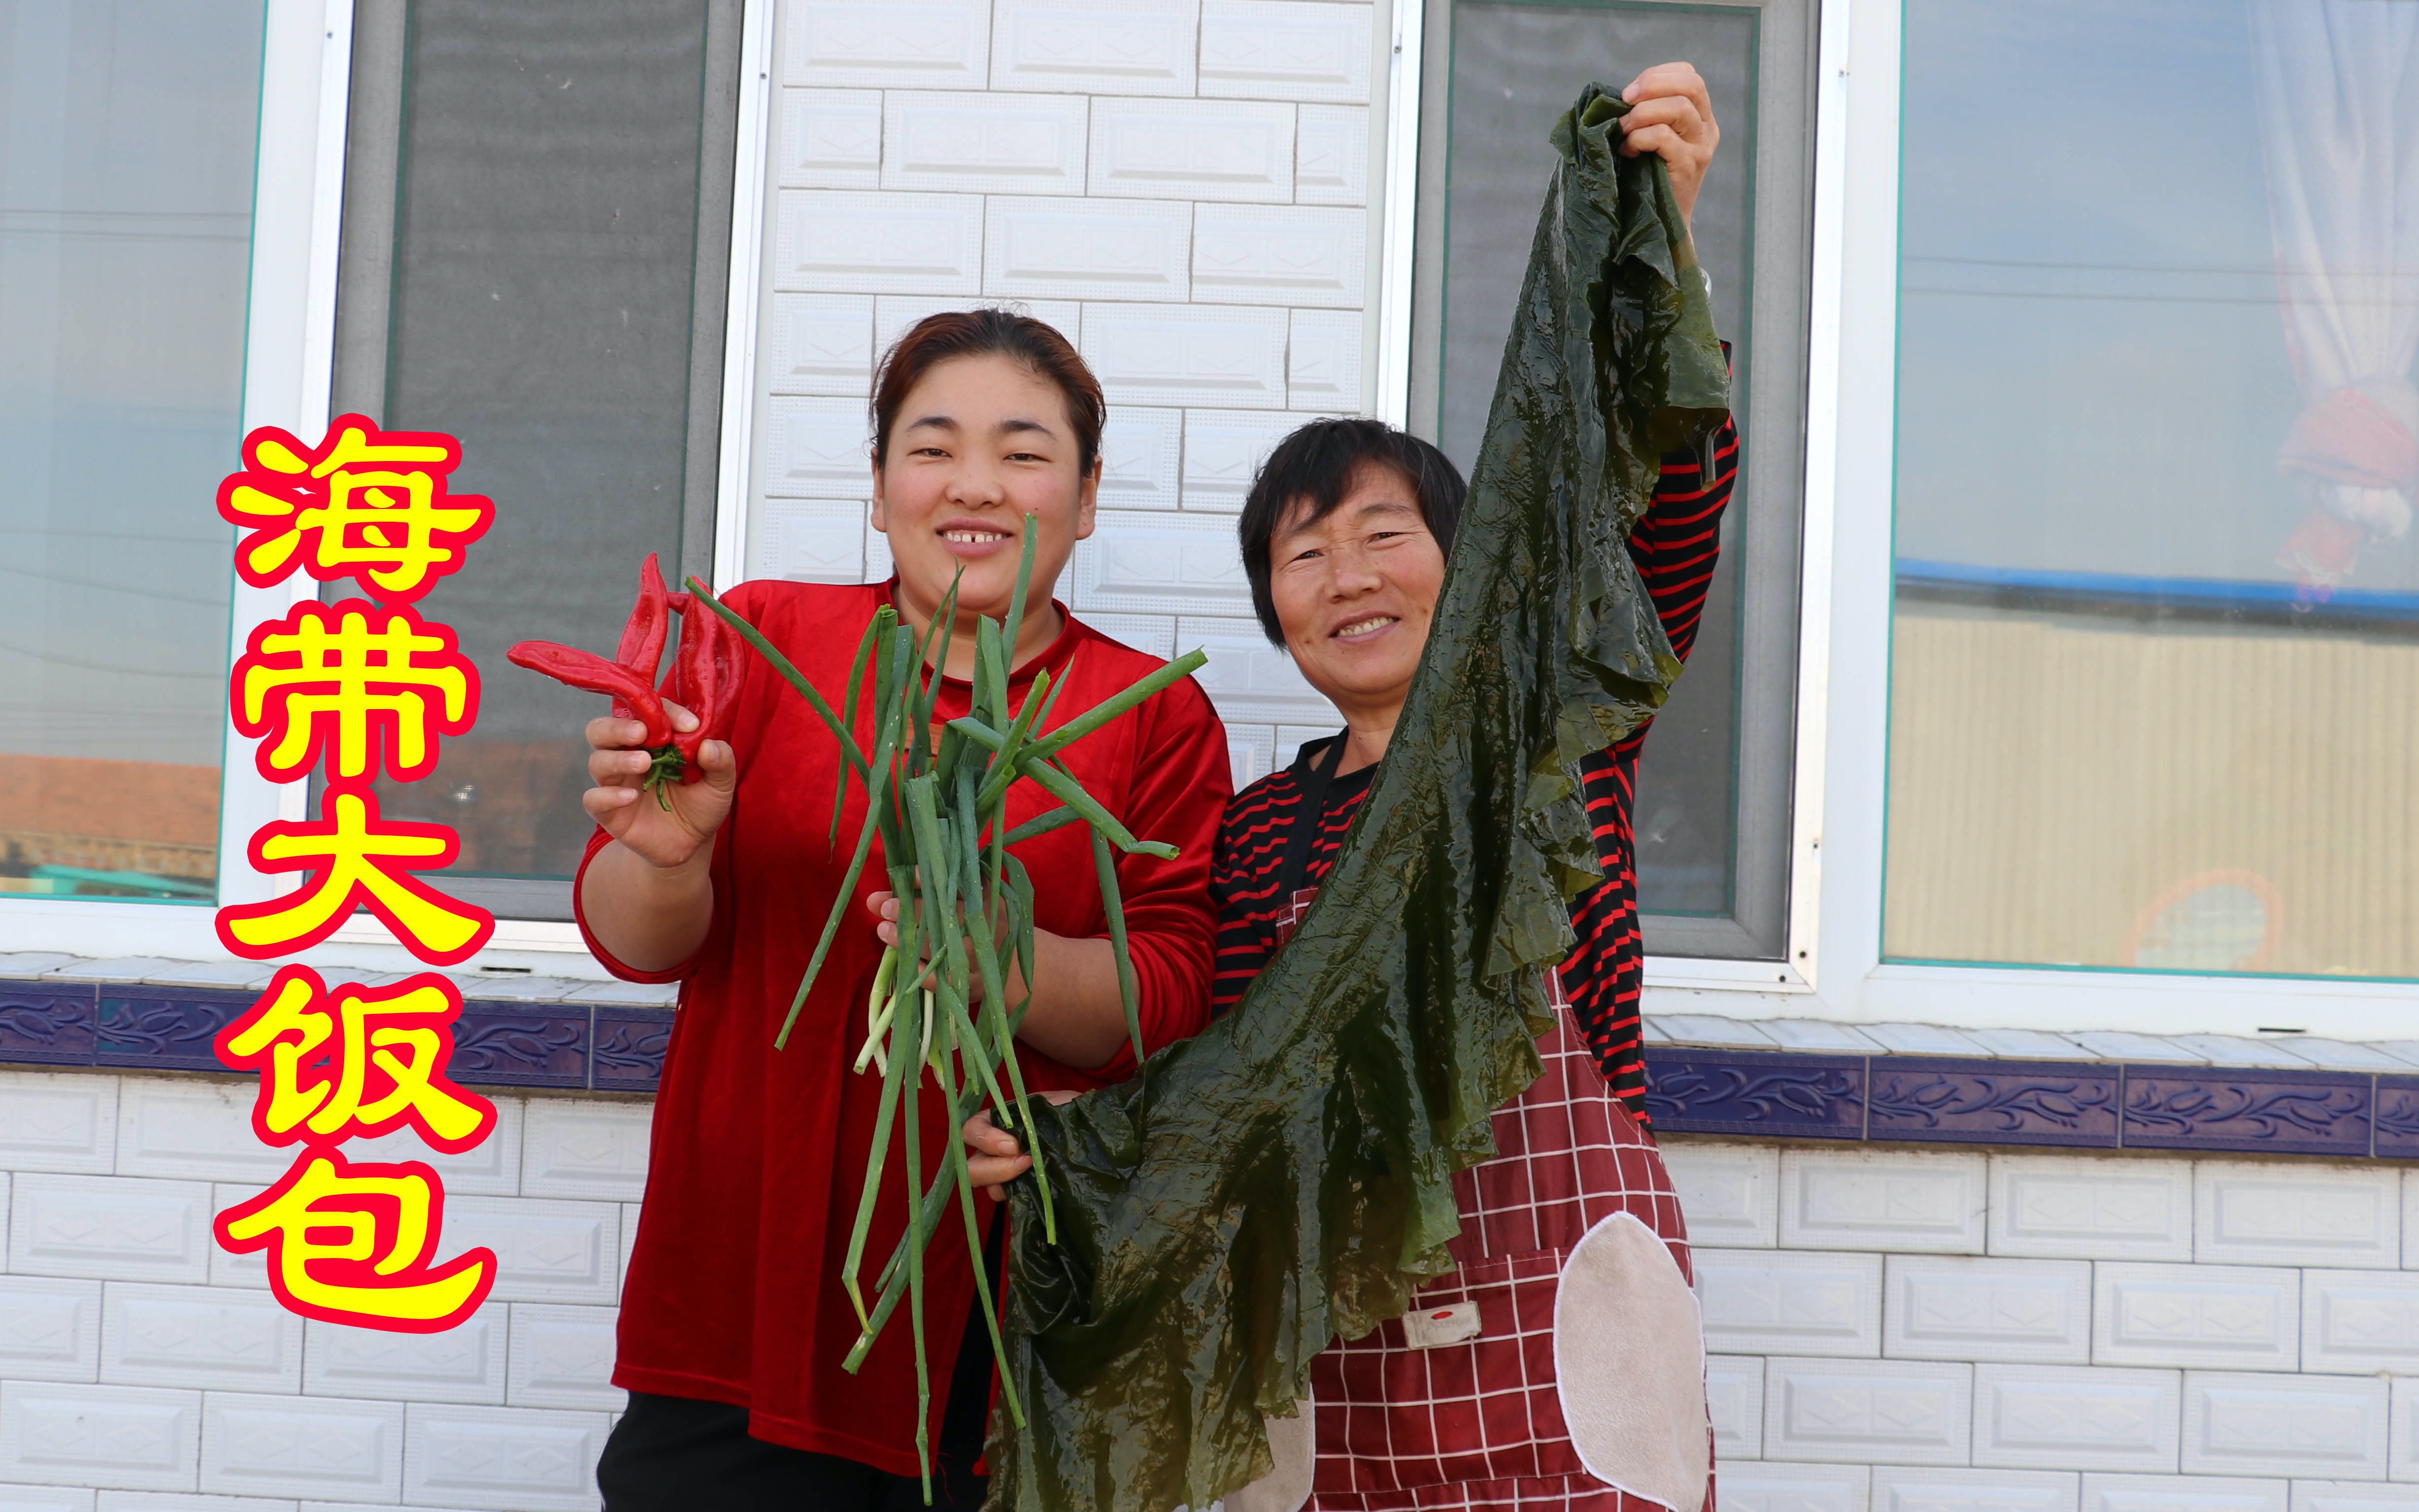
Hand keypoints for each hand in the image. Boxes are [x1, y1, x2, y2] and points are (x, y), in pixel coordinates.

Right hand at [582, 704, 735, 870]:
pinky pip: (594, 799)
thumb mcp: (721, 783)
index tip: (690, 725)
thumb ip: (721, 761)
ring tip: (644, 763)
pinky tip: (631, 796)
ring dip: (618, 759)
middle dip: (618, 727)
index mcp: (652, 740)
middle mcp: (627, 754)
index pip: (646, 713)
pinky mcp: (609, 811)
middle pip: (602, 729)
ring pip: (597, 761)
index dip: (665, 712)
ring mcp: (616, 782)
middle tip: (641, 732)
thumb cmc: (702, 804)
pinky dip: (608, 795)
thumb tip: (709, 745)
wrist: (692, 843)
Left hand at [865, 887, 1010, 1003]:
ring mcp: (978, 958)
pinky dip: (921, 970)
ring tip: (883, 929)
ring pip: (937, 948)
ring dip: (906, 939)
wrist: (1020, 968)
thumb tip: (911, 873)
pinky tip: (905, 961)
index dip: (929, 881)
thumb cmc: (993, 926)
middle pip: (943, 917)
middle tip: (884, 906)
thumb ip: (955, 885)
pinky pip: (941, 980)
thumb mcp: (983, 900)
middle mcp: (984, 928)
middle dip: (911, 910)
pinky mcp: (971, 985)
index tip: (907, 876)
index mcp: (986, 902)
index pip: (956, 886)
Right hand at [961, 1096, 1077, 1198]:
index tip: (1014, 1145)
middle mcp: (995, 1147)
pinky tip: (1033, 1191)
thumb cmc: (1071, 1111)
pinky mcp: (1020, 1187)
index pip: (972, 1129)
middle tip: (1025, 1163)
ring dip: (1002, 1183)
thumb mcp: (1055, 1103)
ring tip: (1031, 1177)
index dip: (986, 1139)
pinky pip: (1005, 1197)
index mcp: (1000, 1120)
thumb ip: (1035, 1112)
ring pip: (985, 1184)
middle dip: (994, 1168)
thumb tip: (1024, 1134)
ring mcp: (1005, 1170)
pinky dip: (1014, 1196)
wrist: (1091, 1129)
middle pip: (972, 1164)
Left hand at [1618, 62, 1718, 224]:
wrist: (1664, 225)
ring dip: (1641, 114)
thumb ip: (1648, 113)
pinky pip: (1664, 137)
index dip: (1657, 75)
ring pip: (1679, 107)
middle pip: (1691, 84)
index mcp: (1700, 115)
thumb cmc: (1648, 178)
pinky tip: (1627, 151)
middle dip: (1652, 85)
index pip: (1689, 75)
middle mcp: (1707, 128)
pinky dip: (1639, 138)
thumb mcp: (1653, 138)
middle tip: (1625, 102)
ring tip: (1623, 131)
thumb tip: (1621, 96)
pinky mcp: (1689, 166)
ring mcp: (1701, 147)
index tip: (1630, 93)